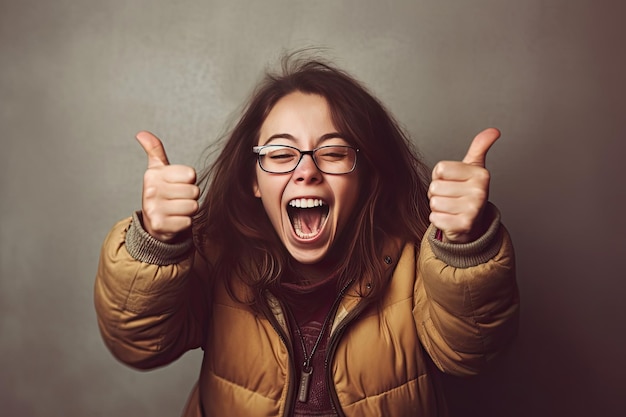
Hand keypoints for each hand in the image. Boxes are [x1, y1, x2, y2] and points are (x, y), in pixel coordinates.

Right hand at [136, 131, 199, 241]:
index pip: (191, 174)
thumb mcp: (158, 171)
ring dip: (188, 210)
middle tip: (178, 200)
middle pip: (194, 191)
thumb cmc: (162, 194)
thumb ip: (155, 151)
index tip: (178, 185)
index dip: (189, 181)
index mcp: (154, 175)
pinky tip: (174, 221)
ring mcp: (154, 209)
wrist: (154, 224)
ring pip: (193, 206)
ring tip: (176, 210)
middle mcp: (152, 190)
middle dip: (190, 197)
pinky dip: (185, 223)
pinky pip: (188, 222)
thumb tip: (141, 133)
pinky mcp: (160, 225)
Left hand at [428, 128, 499, 243]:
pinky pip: (434, 217)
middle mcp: (480, 191)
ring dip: (437, 207)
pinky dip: (438, 219)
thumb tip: (494, 131)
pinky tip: (450, 218)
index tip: (452, 181)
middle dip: (438, 193)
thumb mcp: (473, 168)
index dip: (440, 176)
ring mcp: (473, 209)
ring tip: (450, 207)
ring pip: (434, 202)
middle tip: (451, 197)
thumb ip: (479, 147)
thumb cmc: (467, 192)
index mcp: (480, 174)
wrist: (472, 223)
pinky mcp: (463, 225)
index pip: (440, 169)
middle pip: (435, 186)